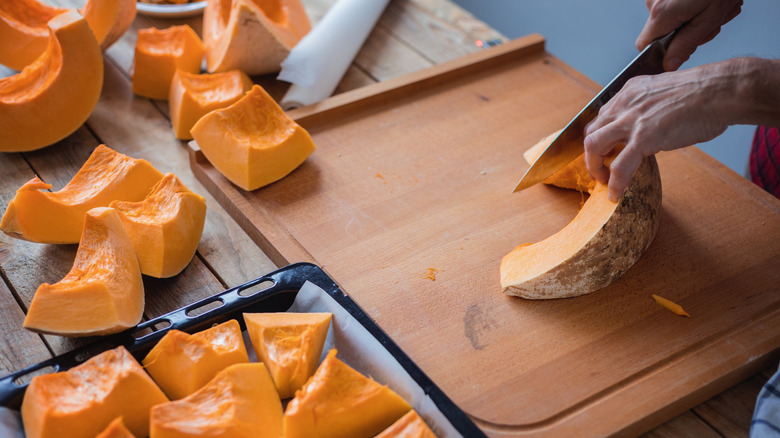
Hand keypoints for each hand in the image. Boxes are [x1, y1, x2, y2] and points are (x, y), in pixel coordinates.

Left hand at [583, 61, 737, 200]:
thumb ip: (649, 109)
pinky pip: (619, 166)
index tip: (603, 153)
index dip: (599, 138)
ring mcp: (631, 121)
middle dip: (590, 155)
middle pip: (591, 132)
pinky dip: (615, 183)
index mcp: (629, 92)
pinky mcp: (643, 137)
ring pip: (594, 147)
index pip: (602, 117)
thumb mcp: (664, 93)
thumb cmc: (704, 93)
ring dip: (595, 168)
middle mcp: (624, 104)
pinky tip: (616, 195)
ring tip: (604, 183)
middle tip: (599, 171)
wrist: (718, 91)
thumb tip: (648, 127)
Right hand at [636, 0, 742, 70]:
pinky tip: (703, 2)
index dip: (661, 51)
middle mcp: (654, 1)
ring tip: (709, 9)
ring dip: (688, 18)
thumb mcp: (708, 20)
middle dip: (682, 32)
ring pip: (667, 17)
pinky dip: (687, 6)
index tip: (678, 48)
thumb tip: (669, 64)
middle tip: (705, 24)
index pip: (645, 45)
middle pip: (658, 31)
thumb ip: (686, 44)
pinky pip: (671, 5)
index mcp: (661, 13)